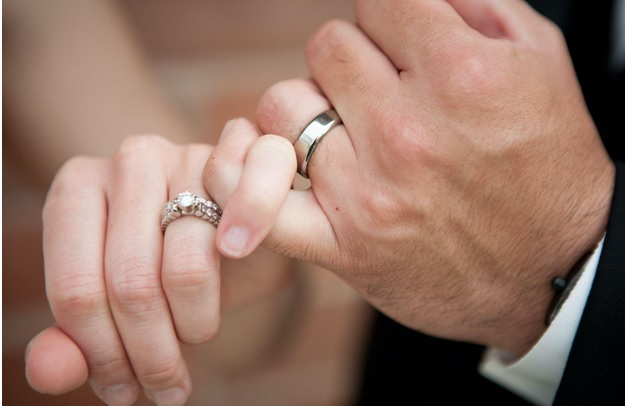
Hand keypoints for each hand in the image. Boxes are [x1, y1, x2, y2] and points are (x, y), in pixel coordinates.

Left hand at [25, 135, 293, 404]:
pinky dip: (228, 285)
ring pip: (182, 271)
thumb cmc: (164, 266)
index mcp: (76, 188)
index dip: (99, 355)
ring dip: (191, 329)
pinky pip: (232, 243)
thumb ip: (74, 342)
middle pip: (128, 283)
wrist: (232, 228)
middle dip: (148, 354)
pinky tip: (218, 307)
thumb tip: (48, 374)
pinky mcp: (239, 164)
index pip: (75, 289)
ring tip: (193, 342)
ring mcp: (186, 155)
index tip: (123, 392)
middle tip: (163, 390)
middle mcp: (128, 161)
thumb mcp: (113, 306)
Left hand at [205, 0, 614, 354]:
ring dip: (306, 109)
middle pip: (327, 48)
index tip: (402, 46)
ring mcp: (369, 192)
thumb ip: (476, 8)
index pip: (377, 3)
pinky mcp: (344, 245)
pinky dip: (248, 185)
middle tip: (378, 92)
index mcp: (461, 75)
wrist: (551, 272)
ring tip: (341, 130)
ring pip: (283, 106)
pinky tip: (269, 171)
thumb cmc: (548, 168)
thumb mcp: (541, 65)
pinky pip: (262, 204)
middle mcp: (408, 131)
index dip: (389, 20)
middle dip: (351, 61)